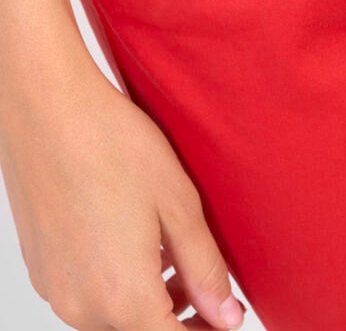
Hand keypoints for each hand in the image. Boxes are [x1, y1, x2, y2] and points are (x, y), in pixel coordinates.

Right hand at [0, 62, 246, 329]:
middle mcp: (82, 306)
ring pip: (111, 318)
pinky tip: (135, 243)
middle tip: (210, 289)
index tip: (226, 315)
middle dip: (179, 320)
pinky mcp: (41, 268)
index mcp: (123, 297)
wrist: (48, 110)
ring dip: (147, 303)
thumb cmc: (114, 145)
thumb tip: (228, 316)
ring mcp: (56, 289)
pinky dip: (115, 285)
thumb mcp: (178, 204)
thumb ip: (205, 268)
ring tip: (175, 261)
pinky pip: (85, 296)